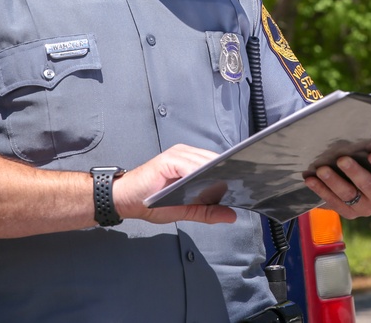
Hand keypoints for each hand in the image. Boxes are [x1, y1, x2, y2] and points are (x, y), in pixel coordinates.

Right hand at [113, 144, 236, 224]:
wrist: (124, 200)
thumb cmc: (150, 202)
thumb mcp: (184, 210)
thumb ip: (207, 211)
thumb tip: (231, 215)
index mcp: (191, 162)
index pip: (218, 164)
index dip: (232, 172)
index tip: (247, 183)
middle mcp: (186, 154)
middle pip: (215, 160)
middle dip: (228, 173)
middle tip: (243, 186)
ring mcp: (177, 155)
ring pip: (205, 161)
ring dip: (217, 173)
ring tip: (229, 185)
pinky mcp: (169, 160)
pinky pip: (189, 165)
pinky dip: (200, 174)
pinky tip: (207, 183)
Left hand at [303, 151, 370, 218]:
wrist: (361, 185)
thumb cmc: (370, 164)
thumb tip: (359, 133)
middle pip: (368, 186)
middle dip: (354, 172)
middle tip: (342, 159)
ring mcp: (366, 209)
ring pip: (349, 195)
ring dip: (333, 181)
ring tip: (321, 170)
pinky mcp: (350, 214)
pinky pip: (334, 202)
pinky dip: (321, 190)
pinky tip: (311, 180)